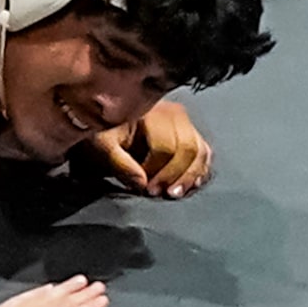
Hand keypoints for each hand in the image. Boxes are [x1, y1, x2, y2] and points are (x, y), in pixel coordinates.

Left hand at [84, 100, 212, 198]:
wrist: (108, 121)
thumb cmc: (105, 132)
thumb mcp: (103, 145)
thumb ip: (121, 164)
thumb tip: (141, 183)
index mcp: (153, 113)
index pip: (166, 147)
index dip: (157, 171)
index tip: (144, 188)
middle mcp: (175, 114)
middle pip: (189, 149)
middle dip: (175, 176)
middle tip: (158, 193)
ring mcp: (186, 123)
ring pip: (201, 152)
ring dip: (190, 176)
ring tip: (173, 193)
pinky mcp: (191, 134)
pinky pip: (204, 153)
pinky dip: (199, 171)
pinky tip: (188, 185)